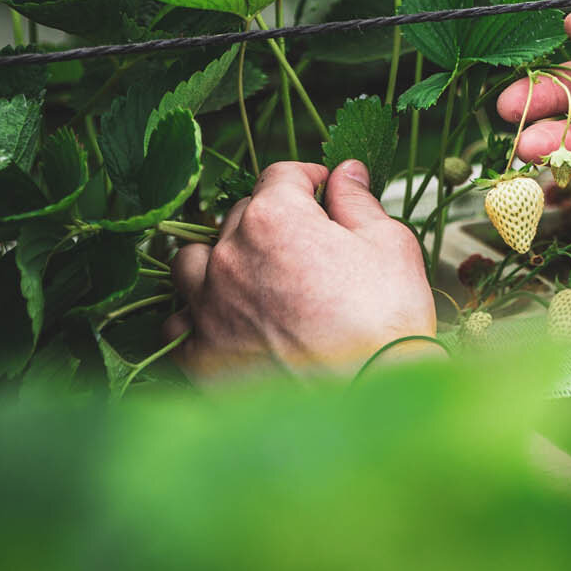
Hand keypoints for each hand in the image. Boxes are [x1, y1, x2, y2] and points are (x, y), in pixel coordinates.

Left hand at [166, 160, 435, 379]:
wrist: (368, 399)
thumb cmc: (385, 318)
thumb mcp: (389, 244)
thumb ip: (359, 201)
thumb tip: (347, 172)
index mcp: (274, 218)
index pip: (281, 176)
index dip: (309, 181)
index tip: (327, 195)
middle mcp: (229, 254)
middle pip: (239, 216)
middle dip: (271, 221)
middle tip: (307, 245)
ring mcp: (208, 306)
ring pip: (192, 262)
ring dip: (218, 259)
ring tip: (250, 276)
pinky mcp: (200, 354)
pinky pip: (181, 323)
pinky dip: (200, 317)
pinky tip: (227, 322)